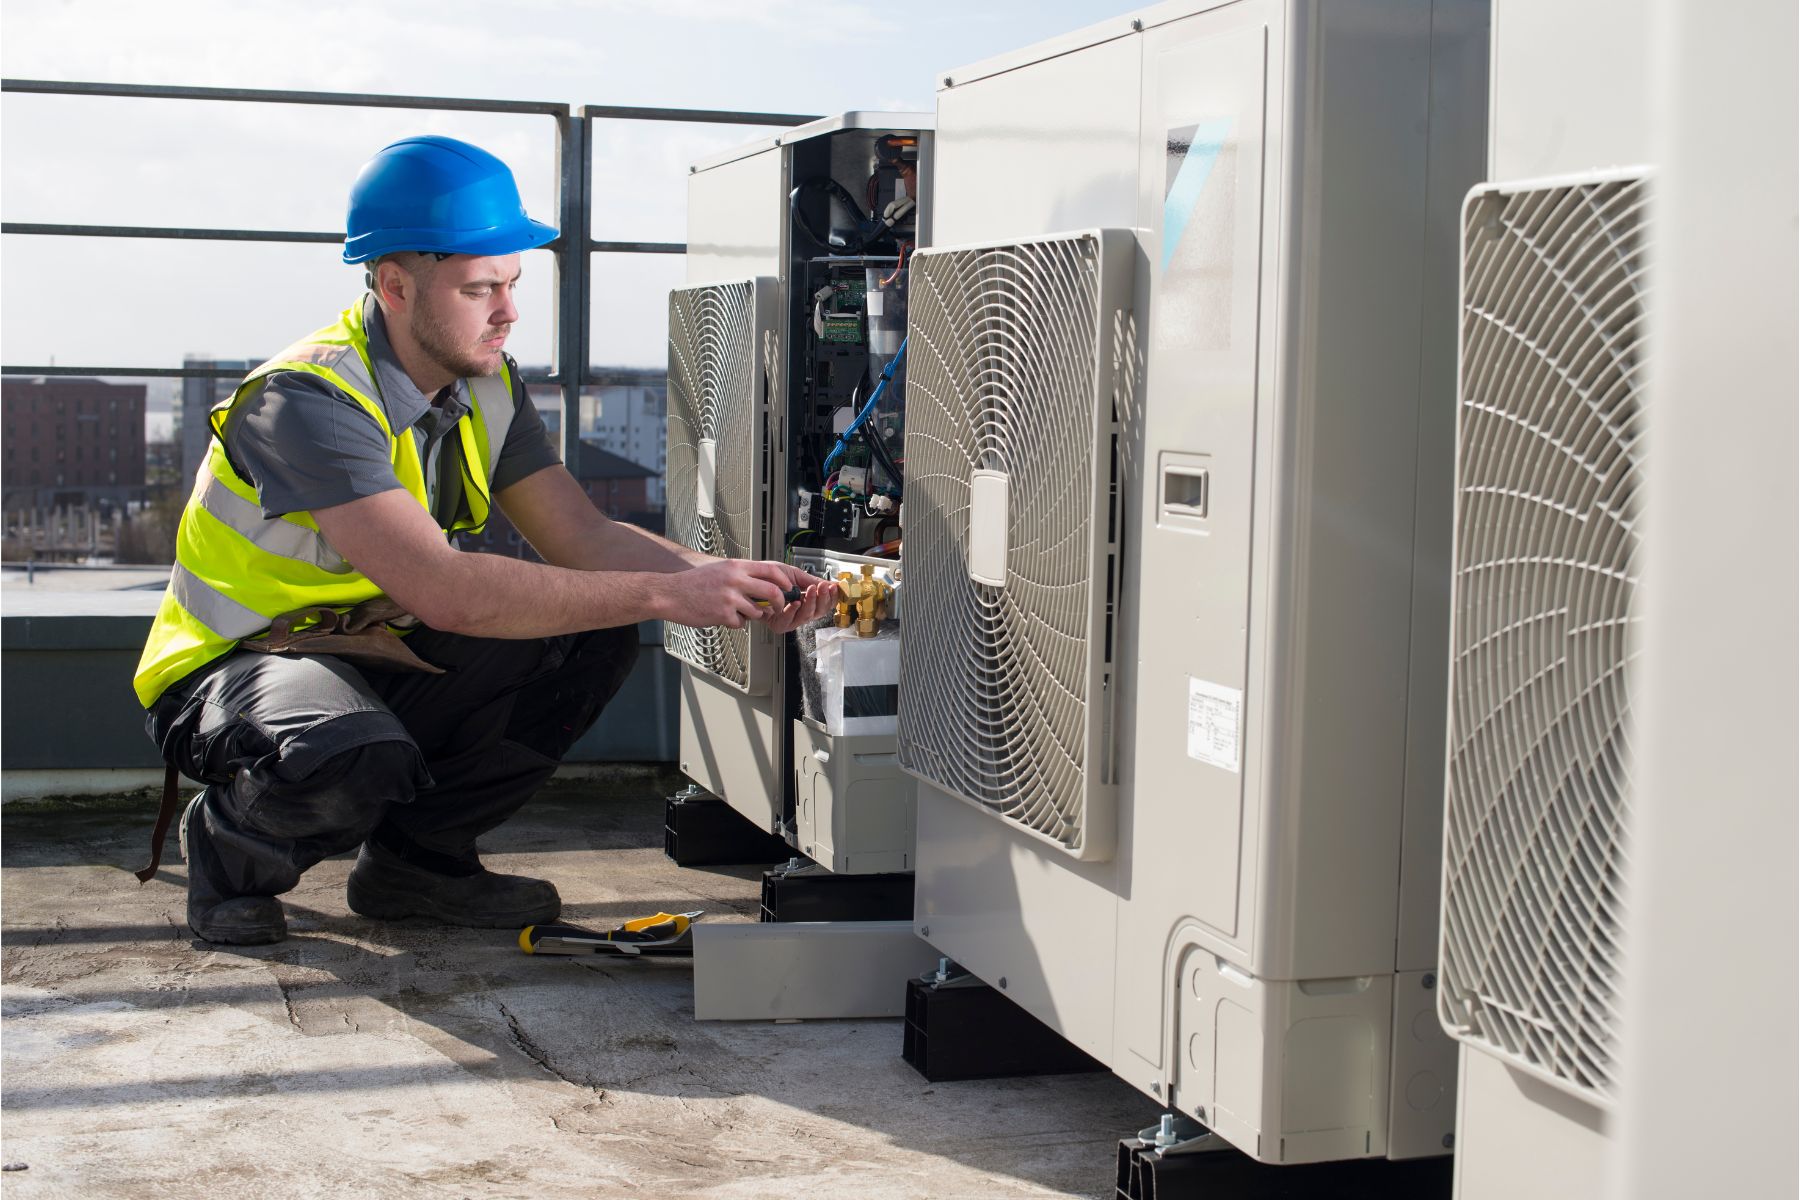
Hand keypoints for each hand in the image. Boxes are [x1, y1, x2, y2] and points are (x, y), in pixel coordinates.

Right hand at [658, 558, 795, 629]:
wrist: (670, 593)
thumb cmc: (694, 583)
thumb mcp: (721, 569)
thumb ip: (742, 574)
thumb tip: (766, 583)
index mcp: (736, 566)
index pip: (771, 570)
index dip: (785, 580)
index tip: (788, 588)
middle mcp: (735, 579)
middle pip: (772, 592)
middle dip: (780, 603)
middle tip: (777, 608)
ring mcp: (730, 597)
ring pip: (758, 611)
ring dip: (754, 615)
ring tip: (741, 612)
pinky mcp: (723, 614)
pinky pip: (741, 623)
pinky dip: (736, 623)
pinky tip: (723, 616)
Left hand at [761, 570, 838, 634]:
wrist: (750, 579)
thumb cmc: (769, 577)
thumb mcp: (794, 574)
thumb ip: (812, 580)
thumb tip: (830, 584)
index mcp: (806, 600)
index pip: (824, 603)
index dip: (831, 597)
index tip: (834, 587)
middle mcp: (800, 612)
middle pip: (820, 612)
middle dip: (823, 599)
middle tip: (823, 587)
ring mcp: (790, 619)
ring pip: (807, 616)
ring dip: (811, 602)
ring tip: (811, 590)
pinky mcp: (779, 625)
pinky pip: (790, 621)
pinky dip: (793, 611)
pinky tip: (795, 603)